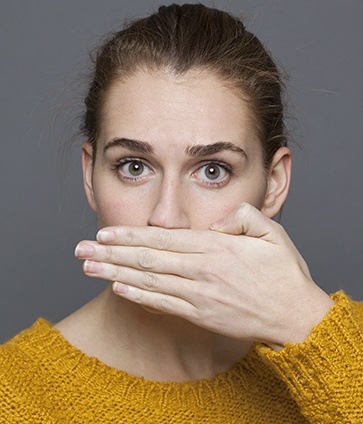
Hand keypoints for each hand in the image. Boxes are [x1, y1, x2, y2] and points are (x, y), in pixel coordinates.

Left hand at [75, 203, 334, 348]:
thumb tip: (215, 221)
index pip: (163, 238)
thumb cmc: (284, 273)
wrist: (295, 316)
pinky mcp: (200, 315)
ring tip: (89, 268)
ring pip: (148, 281)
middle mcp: (202, 271)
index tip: (105, 232)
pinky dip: (138, 296)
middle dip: (111, 253)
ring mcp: (198, 295)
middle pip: (147, 259)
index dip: (131, 235)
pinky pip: (162, 304)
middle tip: (81, 249)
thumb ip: (242, 217)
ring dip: (115, 274)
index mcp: (216, 248)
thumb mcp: (272, 233)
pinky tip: (118, 289)